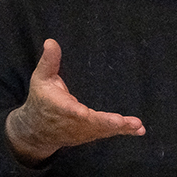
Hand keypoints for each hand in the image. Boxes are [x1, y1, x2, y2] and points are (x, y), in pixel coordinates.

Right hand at [5, 39, 145, 163]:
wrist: (37, 130)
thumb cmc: (41, 100)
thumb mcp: (41, 79)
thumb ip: (49, 61)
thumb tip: (51, 41)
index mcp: (59, 107)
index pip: (68, 110)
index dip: (76, 112)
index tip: (83, 113)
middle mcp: (72, 121)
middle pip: (90, 123)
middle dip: (106, 123)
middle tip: (120, 122)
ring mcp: (83, 130)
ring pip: (102, 130)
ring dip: (120, 128)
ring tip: (137, 125)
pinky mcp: (91, 134)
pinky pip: (108, 133)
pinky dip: (124, 132)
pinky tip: (139, 130)